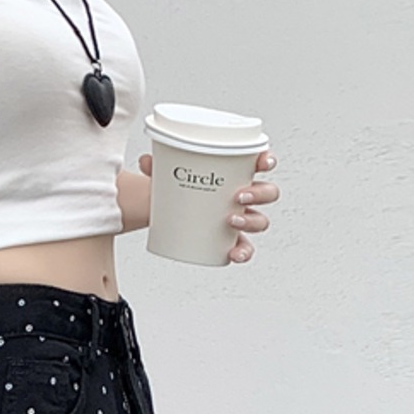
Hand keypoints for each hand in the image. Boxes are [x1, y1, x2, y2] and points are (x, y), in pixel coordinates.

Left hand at [137, 147, 278, 263]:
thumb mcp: (170, 175)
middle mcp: (244, 197)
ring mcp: (240, 218)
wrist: (171, 215)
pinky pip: (245, 247)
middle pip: (268, 193)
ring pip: (260, 220)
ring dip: (250, 221)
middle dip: (259, 194)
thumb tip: (146, 160)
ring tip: (230, 221)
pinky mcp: (231, 240)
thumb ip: (158, 167)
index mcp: (236, 174)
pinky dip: (242, 252)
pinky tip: (233, 253)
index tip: (262, 162)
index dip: (267, 160)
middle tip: (238, 196)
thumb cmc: (181, 190)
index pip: (260, 163)